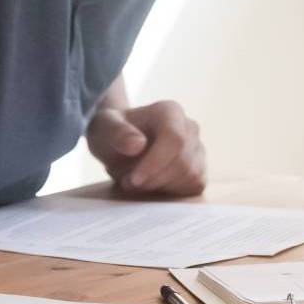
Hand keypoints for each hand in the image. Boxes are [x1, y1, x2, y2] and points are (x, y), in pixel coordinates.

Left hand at [86, 100, 206, 195]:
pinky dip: (172, 192)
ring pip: (190, 176)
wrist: (119, 142)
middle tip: (128, 182)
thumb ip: (118, 133)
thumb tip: (138, 145)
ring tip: (137, 181)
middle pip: (183, 162)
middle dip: (153, 179)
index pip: (175, 139)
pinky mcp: (199, 168)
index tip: (132, 179)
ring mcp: (198, 148)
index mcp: (170, 111)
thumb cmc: (111, 132)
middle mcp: (190, 127)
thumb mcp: (104, 128)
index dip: (156, 164)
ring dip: (161, 186)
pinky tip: (153, 185)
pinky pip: (195, 186)